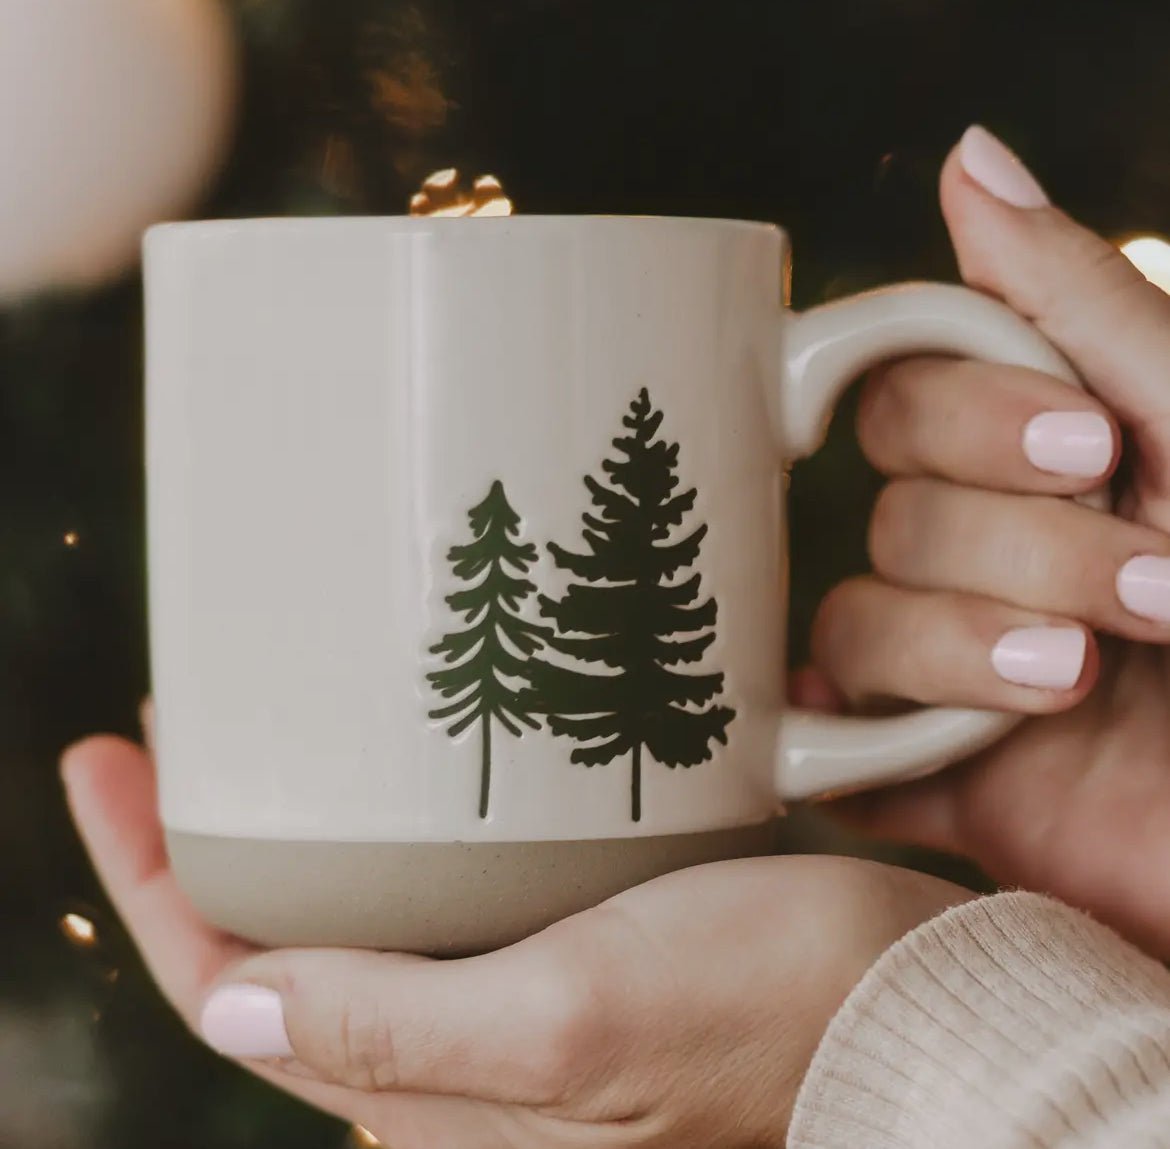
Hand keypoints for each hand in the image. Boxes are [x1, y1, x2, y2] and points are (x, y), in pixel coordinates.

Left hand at [63, 734, 967, 1148]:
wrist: (906, 1005)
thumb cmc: (767, 1009)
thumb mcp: (572, 1022)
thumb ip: (396, 1030)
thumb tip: (223, 1014)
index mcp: (435, 1096)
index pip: (230, 992)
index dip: (149, 881)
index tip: (106, 756)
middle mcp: (459, 1062)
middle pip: (279, 955)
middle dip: (206, 850)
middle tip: (178, 728)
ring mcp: (514, 1006)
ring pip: (357, 924)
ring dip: (297, 836)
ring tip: (269, 735)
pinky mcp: (571, 954)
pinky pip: (441, 902)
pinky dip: (393, 838)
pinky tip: (401, 772)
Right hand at [799, 125, 1169, 958]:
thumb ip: (1078, 302)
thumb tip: (967, 158)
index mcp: (1059, 468)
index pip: (910, 400)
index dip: (966, 417)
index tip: (1092, 452)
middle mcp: (1002, 559)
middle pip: (890, 514)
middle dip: (1006, 547)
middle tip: (1149, 593)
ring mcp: (970, 673)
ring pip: (859, 627)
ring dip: (961, 648)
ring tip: (1080, 682)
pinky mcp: (952, 786)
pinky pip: (842, 757)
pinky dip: (852, 755)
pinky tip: (893, 752)